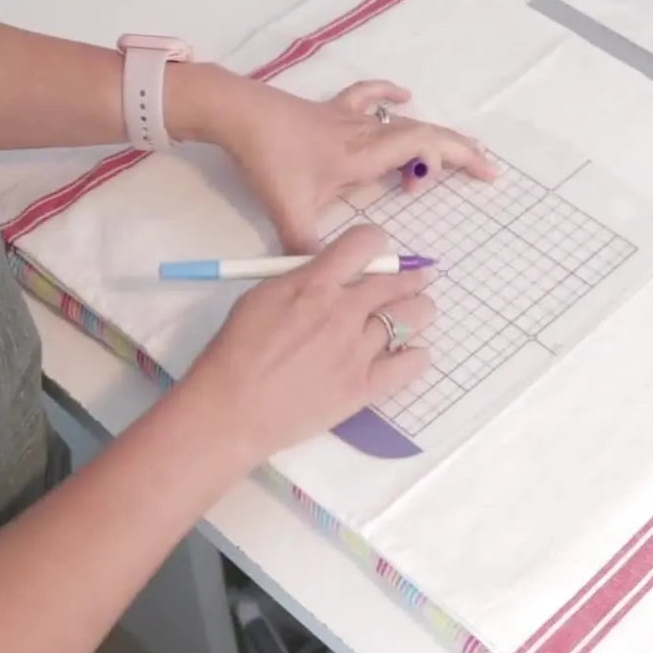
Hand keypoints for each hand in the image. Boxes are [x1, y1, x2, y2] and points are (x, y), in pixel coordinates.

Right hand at [173, 225, 432, 463]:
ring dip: (419, 311)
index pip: (366, 244)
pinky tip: (413, 352)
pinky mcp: (365, 387)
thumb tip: (327, 272)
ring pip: (411, 318)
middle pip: (397, 282)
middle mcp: (344, 312)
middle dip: (412, 278)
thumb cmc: (235, 352)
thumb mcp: (261, 296)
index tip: (378, 254)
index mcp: (315, 284)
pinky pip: (409, 365)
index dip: (376, 244)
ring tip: (421, 312)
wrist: (232, 409)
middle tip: (418, 280)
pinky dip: (416, 355)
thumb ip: (300, 280)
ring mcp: (358, 351)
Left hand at [187, 68, 497, 252]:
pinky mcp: (332, 111)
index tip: (485, 177)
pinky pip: (370, 97)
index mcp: (367, 156)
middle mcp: (368, 134)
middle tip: (488, 169)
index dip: (461, 157)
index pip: (427, 147)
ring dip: (431, 137)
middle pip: (427, 133)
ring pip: (404, 122)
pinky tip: (403, 95)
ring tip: (450, 157)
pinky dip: (391, 96)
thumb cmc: (269, 160)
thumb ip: (310, 251)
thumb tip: (325, 282)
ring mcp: (351, 119)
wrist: (237, 114)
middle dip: (462, 151)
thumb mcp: (290, 213)